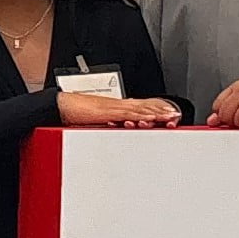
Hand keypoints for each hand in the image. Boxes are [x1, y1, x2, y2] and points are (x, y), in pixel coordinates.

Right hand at [56, 90, 178, 128]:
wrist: (62, 106)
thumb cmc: (74, 114)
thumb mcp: (94, 124)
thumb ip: (106, 128)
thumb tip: (112, 133)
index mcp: (115, 107)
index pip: (140, 108)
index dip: (155, 110)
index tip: (167, 115)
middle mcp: (118, 105)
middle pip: (145, 106)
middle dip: (161, 111)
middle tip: (176, 116)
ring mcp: (115, 107)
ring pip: (141, 109)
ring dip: (157, 112)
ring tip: (171, 117)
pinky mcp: (110, 111)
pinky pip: (129, 113)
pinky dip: (142, 115)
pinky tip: (152, 118)